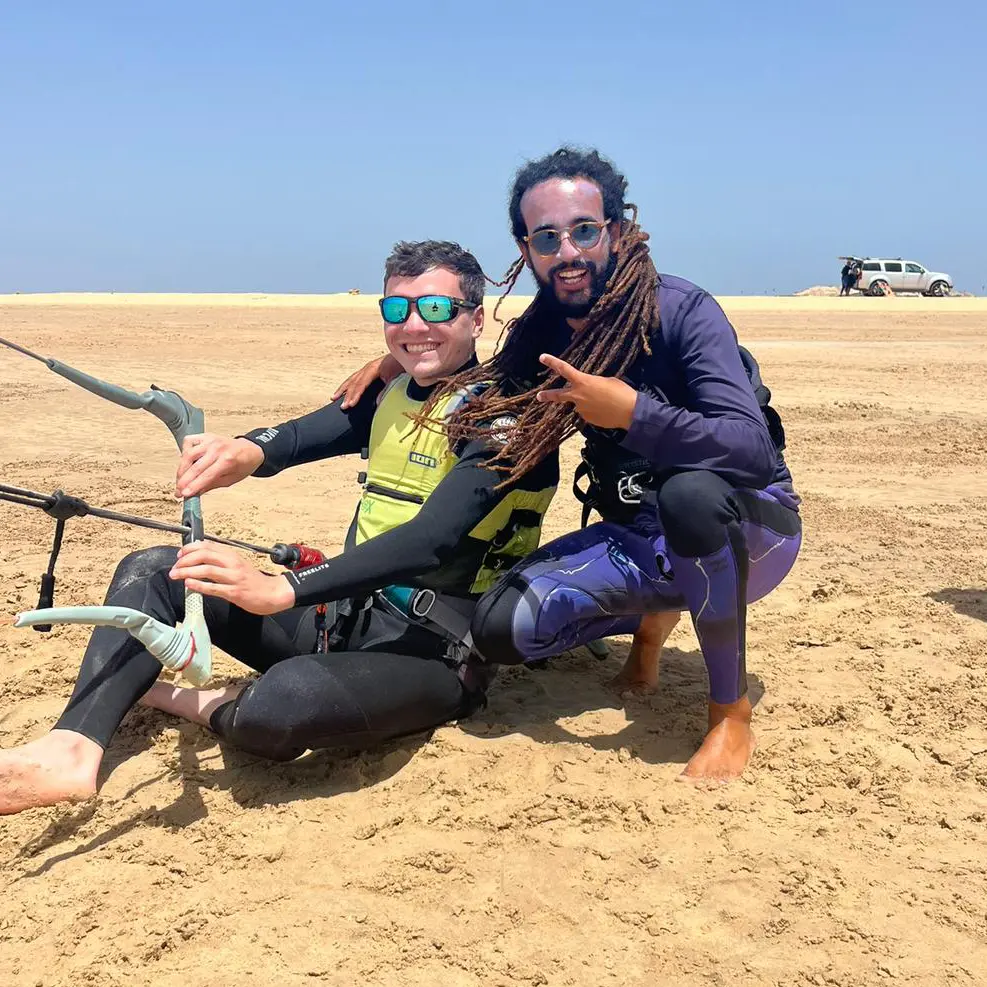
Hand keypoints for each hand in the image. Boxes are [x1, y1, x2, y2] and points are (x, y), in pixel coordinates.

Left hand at [169, 542, 295, 614]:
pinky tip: (189, 585)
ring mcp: (234, 577)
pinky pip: (213, 587)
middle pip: (204, 554)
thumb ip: (221, 560)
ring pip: (206, 569)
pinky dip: (198, 585)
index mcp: (232, 555)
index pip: (206, 546)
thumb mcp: (238, 564)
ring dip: (187, 571)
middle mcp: (233, 563)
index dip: (189, 549)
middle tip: (175, 567)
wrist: (273, 593)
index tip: (180, 555)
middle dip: (185, 560)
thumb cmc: (254, 580)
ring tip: (176, 575)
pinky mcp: (234, 592)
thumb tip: (200, 557)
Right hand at [175, 434, 264, 498]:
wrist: (251, 449)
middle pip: (195, 466)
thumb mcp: (231, 480)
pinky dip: (184, 452)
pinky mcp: (205, 436)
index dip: (193, 486)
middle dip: (183, 481)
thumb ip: (212, 485)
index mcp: (228, 460)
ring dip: (181, 469)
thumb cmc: (243, 465)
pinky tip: (186, 462)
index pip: (206, 475)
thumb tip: (194, 492)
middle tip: (178, 491)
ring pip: (188, 454)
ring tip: (180, 480)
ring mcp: (210, 440)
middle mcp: (218, 448)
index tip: (183, 494)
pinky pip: (189, 442)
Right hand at [332, 353, 402, 409]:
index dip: (355, 394)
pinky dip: (348, 385)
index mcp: (372, 369)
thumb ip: (386, 390)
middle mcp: (367, 367)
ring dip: (342, 389)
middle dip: (347, 395)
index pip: (361, 384)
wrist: (403, 353)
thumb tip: (378, 403)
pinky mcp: (367, 369)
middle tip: (342, 406)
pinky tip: (343, 390)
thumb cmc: (400, 365)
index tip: (350, 404)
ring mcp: (366, 368)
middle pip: (354, 382)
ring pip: (351, 379)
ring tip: (334, 398)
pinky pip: (355, 377)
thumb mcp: (395, 378)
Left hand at [535, 354, 638, 430]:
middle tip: (539, 396)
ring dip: (589, 403)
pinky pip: (588, 413)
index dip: (552, 362)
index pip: (564, 369)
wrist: (630, 412)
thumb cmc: (621, 392)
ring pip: (580, 404)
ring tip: (605, 403)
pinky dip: (595, 411)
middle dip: (547, 396)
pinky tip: (606, 410)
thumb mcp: (607, 381)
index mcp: (583, 382)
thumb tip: (590, 391)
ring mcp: (581, 410)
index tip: (542, 357)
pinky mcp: (587, 420)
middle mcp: (578, 397)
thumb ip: (593, 384)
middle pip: (558, 396)